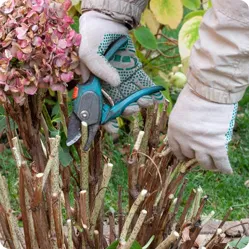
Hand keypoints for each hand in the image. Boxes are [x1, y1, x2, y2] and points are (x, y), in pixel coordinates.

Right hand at [78, 11, 163, 132]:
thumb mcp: (89, 51)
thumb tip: (116, 83)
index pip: (97, 108)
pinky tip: (156, 98)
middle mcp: (107, 86)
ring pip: (130, 97)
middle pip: (116, 105)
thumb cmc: (93, 37)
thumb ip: (98, 68)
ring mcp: (121, 80)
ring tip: (146, 103)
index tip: (114, 130)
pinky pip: (142, 85)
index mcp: (93, 86)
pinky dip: (149, 92)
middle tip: (133, 109)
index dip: (105, 121)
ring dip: (138, 103)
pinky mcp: (134, 72)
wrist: (107, 21)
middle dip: (125, 111)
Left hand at [168, 84, 236, 173]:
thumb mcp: (180, 110)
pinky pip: (220, 161)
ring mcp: (199, 144)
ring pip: (204, 162)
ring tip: (214, 165)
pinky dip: (224, 168)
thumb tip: (189, 132)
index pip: (175, 148)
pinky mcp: (216, 145)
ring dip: (209, 164)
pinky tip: (227, 171)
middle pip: (189, 155)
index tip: (186, 157)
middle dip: (195, 156)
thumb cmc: (195, 94)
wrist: (210, 90)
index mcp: (174, 129)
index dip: (181, 154)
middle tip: (202, 156)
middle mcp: (184, 139)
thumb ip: (182, 123)